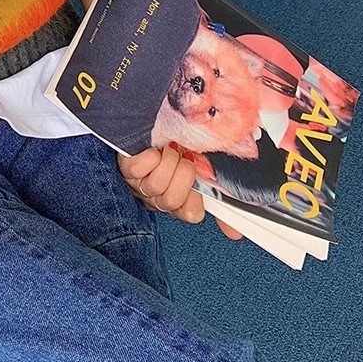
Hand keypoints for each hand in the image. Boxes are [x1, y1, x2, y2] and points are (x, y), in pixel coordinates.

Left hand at [117, 147, 243, 240]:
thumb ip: (221, 196)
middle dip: (182, 175)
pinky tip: (154, 150)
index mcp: (180, 200)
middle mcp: (159, 196)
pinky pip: (137, 170)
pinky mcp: (126, 169)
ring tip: (170, 150)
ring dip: (167, 162)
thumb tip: (236, 235)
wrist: (155, 126)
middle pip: (172, 201)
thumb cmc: (181, 148)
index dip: (195, 199)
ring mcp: (141, 184)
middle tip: (185, 157)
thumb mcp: (206, 166)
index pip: (191, 214)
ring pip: (156, 186)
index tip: (201, 180)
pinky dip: (149, 158)